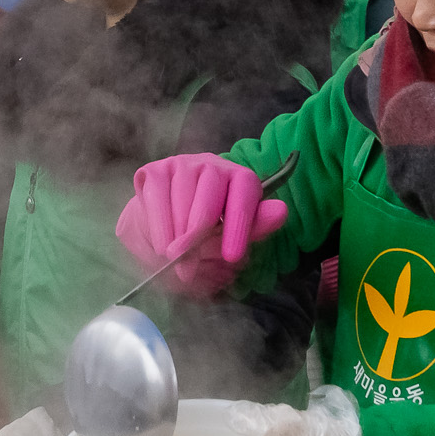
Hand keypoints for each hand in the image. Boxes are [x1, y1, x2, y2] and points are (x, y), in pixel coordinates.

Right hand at [115, 154, 287, 297]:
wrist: (162, 226)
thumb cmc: (204, 234)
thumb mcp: (230, 237)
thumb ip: (252, 228)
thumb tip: (281, 210)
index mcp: (240, 179)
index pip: (244, 197)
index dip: (238, 228)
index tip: (232, 257)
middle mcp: (212, 165)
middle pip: (207, 203)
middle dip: (196, 241)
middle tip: (187, 270)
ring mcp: (182, 165)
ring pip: (180, 203)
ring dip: (174, 238)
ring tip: (172, 259)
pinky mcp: (154, 171)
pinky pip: (156, 200)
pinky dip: (157, 228)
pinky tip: (160, 245)